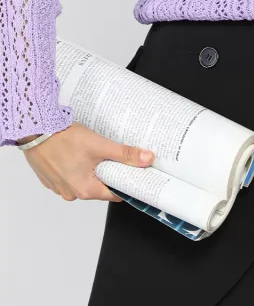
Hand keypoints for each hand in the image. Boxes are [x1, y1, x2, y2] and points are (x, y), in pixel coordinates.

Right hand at [20, 121, 154, 201]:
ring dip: (91, 169)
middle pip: (99, 187)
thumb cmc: (64, 139)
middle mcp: (71, 193)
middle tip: (113, 155)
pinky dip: (76, 167)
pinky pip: (69, 176)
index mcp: (86, 190)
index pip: (114, 193)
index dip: (126, 183)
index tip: (134, 174)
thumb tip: (147, 159)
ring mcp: (59, 187)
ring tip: (93, 151)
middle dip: (108, 172)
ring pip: (84, 181)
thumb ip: (124, 154)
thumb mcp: (100, 145)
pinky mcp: (51, 178)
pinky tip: (77, 153)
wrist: (35, 130)